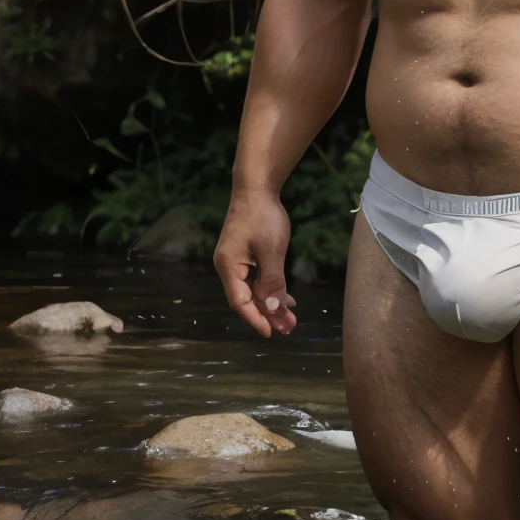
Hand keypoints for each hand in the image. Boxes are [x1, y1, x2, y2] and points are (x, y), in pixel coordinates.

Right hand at [214, 190, 298, 336]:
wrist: (256, 187)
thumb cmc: (262, 216)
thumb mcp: (271, 251)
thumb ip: (272, 282)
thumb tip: (273, 309)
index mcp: (228, 266)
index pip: (239, 302)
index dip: (255, 319)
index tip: (271, 333)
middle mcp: (229, 267)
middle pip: (247, 298)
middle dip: (268, 314)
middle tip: (289, 328)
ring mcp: (237, 261)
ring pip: (254, 290)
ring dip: (272, 304)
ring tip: (291, 318)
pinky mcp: (245, 256)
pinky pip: (257, 279)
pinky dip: (271, 289)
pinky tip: (287, 298)